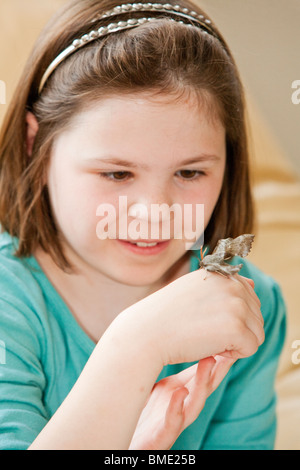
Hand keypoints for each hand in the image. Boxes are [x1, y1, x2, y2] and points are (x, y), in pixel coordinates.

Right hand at [120, 270, 263, 367]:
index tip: (205, 318)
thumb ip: (223, 286)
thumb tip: (253, 283)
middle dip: (235, 331)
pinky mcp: (236, 328)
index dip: (230, 317)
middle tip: (203, 331)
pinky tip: (208, 347)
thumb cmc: (167, 316)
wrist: (146, 332)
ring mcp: (236, 305)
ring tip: (206, 338)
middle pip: (255, 318)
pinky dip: (231, 355)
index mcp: (223, 274)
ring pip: (256, 334)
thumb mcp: (195, 289)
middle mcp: (232, 285)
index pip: (249, 299)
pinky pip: (250, 349)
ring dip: (235, 343)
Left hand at [129, 355, 235, 449]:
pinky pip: (172, 423)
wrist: (128, 442)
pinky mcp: (161, 437)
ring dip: (203, 382)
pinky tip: (180, 392)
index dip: (218, 359)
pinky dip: (177, 407)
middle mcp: (183, 407)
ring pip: (195, 403)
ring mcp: (174, 422)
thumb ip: (176, 372)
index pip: (205, 375)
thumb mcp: (162, 387)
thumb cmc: (144, 414)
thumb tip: (188, 345)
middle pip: (206, 387)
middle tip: (229, 347)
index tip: (230, 339)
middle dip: (218, 368)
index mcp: (183, 394)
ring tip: (209, 361)